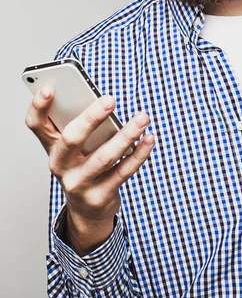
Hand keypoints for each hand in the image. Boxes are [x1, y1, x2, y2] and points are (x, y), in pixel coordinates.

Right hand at [25, 88, 154, 253]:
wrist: (88, 209)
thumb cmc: (84, 164)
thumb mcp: (76, 146)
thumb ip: (83, 123)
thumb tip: (103, 101)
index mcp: (51, 146)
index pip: (36, 124)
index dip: (38, 106)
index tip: (49, 88)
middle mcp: (60, 165)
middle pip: (71, 138)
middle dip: (91, 118)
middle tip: (110, 100)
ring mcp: (78, 183)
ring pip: (103, 157)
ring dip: (126, 134)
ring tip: (143, 118)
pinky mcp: (99, 196)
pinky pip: (123, 172)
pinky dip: (139, 154)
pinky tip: (149, 138)